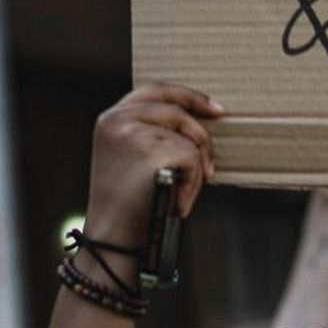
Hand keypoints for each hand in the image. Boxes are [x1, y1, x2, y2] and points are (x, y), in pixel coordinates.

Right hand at [87, 83, 223, 245]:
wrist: (112, 237)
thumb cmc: (127, 207)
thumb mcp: (130, 161)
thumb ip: (151, 136)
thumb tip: (197, 130)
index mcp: (111, 118)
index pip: (155, 90)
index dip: (188, 96)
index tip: (216, 109)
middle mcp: (119, 119)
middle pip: (178, 112)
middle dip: (202, 140)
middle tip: (211, 171)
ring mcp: (134, 133)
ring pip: (188, 141)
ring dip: (193, 173)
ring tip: (178, 198)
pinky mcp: (153, 150)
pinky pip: (191, 160)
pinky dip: (192, 184)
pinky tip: (178, 203)